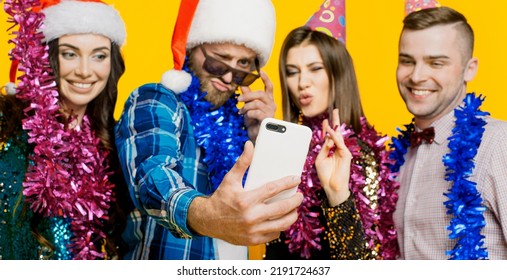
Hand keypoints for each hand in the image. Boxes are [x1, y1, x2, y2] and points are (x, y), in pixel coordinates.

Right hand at [187, 141, 302, 244]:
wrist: (208, 221)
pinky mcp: (253, 240)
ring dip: (292, 215)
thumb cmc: (221, 198)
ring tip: (294, 208)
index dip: (287, 183)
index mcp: (245, 200)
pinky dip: (280, 227)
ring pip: (281, 224)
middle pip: (281, 208)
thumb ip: (242, 162)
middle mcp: (250, 216)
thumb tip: (250, 145)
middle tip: (299, 195)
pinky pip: (274, 234)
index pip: (272, 189)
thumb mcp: (230, 179)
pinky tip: (281, 219)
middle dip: (295, 200)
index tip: (295, 179)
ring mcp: (253, 230)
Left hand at [238, 70, 275, 140]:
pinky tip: (246, 117)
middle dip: (248, 95)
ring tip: (241, 112)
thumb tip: (242, 84)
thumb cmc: (253, 121)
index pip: (269, 87)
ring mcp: (270, 112)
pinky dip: (248, 114)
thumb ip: (248, 95)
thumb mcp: (248, 106)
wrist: (255, 135)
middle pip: (260, 94)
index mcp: (268, 100)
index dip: (266, 78)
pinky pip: (256, 112)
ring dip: (246, 107)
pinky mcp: (267, 119)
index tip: (261, 71)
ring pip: (256, 103)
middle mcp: (271, 104)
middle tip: (239, 99)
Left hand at [315, 109, 351, 206]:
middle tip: (334, 110)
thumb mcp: (320, 159)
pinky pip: (339, 143)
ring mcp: (342, 151)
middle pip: (336, 133)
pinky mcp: (346, 154)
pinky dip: (334, 136)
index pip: (329, 137)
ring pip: (338, 136)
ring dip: (334, 126)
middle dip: (335, 122)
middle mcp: (337, 149)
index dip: (326, 128)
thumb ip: (324, 148)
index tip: (324, 120)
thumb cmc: (325, 175)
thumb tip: (328, 139)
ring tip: (331, 117)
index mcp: (330, 151)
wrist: (332, 186)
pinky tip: (331, 130)